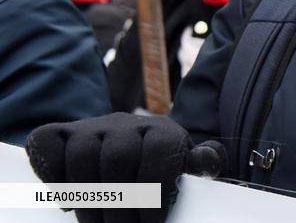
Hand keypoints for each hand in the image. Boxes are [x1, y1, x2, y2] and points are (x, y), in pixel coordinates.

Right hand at [25, 113, 224, 222]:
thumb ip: (204, 164)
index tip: (152, 222)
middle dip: (119, 203)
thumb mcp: (186, 167)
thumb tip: (208, 161)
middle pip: (118, 157)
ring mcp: (92, 126)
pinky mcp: (62, 133)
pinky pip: (47, 143)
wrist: (131, 148)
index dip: (155, 190)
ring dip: (87, 197)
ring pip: (82, 154)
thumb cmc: (161, 169)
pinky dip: (51, 173)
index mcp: (162, 130)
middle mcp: (127, 123)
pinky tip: (67, 200)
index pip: (159, 150)